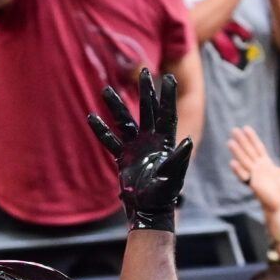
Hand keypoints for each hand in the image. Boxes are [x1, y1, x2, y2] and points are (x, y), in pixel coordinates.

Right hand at [86, 68, 191, 232]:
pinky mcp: (123, 157)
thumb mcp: (173, 176)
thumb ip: (179, 159)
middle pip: (147, 110)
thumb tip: (187, 141)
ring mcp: (136, 147)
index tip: (169, 77)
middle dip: (145, 91)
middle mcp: (150, 140)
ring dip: (116, 106)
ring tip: (105, 89)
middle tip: (143, 70)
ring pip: (125, 121)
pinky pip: (110, 140)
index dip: (168, 96)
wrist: (148, 209)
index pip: (167, 114)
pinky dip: (101, 130)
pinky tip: (91, 117)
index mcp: (165, 142)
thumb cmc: (164, 194)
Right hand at [226, 125, 279, 212]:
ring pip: (244, 161)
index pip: (257, 147)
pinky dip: (238, 170)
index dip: (252, 138)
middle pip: (248, 151)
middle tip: (233, 130)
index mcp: (264, 162)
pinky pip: (244, 176)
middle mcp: (257, 167)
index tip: (246, 128)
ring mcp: (254, 175)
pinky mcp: (253, 184)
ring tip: (230, 142)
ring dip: (237, 152)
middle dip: (242, 141)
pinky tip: (232, 162)